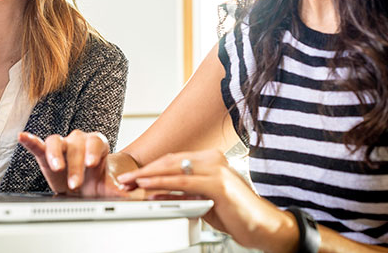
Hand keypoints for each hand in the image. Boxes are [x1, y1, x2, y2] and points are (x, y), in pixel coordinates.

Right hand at [19, 131, 134, 196]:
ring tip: (56, 167)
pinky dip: (30, 140)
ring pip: (56, 142)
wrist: (85, 187)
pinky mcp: (46, 153)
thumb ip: (118, 190)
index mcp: (96, 144)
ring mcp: (62, 145)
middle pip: (76, 146)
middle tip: (75, 183)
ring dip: (55, 154)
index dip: (92, 151)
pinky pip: (38, 144)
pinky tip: (23, 136)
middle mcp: (79, 141)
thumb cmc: (96, 182)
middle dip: (75, 165)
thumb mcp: (107, 187)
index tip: (91, 163)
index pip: (95, 142)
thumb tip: (130, 195)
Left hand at [117, 149, 297, 252]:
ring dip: (149, 176)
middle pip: (171, 160)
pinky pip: (184, 183)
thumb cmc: (236, 214)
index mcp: (211, 160)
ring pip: (175, 169)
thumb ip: (183, 194)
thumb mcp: (203, 202)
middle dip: (145, 170)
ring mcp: (217, 170)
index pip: (174, 160)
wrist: (263, 227)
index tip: (133, 175)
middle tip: (125, 178)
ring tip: (131, 182)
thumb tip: (157, 193)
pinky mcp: (219, 184)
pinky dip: (163, 184)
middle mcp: (214, 160)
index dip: (152, 167)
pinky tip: (149, 187)